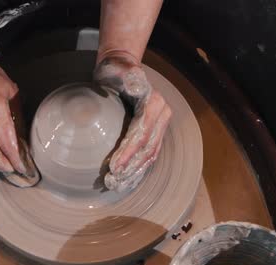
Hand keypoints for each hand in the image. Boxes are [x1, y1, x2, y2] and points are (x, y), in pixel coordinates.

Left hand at [94, 52, 171, 191]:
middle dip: (131, 168)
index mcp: (155, 104)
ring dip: (135, 173)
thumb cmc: (117, 70)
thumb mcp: (120, 70)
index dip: (128, 152)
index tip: (113, 166)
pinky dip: (138, 168)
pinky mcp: (154, 132)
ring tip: (118, 185)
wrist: (121, 67)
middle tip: (113, 182)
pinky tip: (127, 180)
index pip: (141, 133)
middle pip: (147, 148)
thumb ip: (130, 78)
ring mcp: (160, 125)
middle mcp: (162, 115)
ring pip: (150, 155)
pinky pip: (148, 154)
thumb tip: (136, 86)